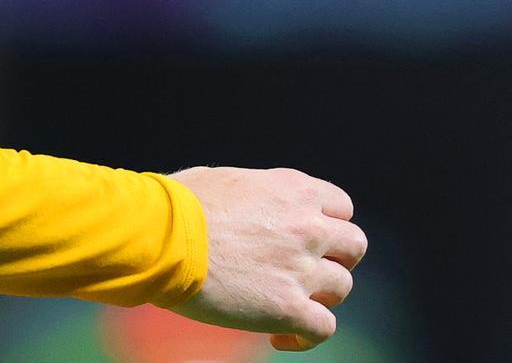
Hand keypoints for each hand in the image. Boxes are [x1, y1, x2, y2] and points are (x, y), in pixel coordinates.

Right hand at [165, 165, 366, 349]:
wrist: (164, 236)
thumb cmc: (179, 205)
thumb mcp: (226, 180)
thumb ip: (258, 194)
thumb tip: (254, 207)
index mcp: (292, 189)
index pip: (342, 207)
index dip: (329, 225)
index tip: (311, 238)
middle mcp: (306, 225)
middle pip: (354, 246)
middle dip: (336, 259)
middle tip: (308, 271)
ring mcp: (301, 268)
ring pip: (342, 288)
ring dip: (319, 296)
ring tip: (287, 302)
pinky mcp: (289, 308)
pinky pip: (323, 329)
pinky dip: (305, 336)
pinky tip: (280, 336)